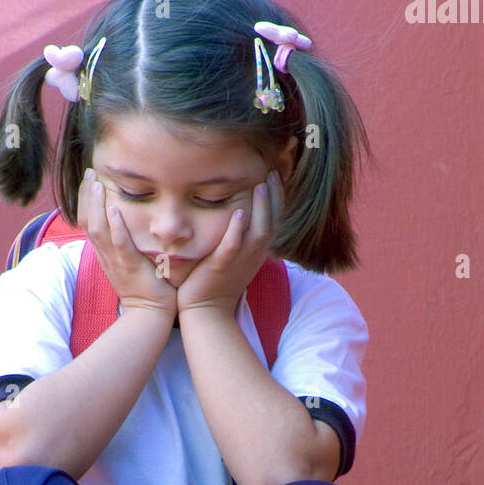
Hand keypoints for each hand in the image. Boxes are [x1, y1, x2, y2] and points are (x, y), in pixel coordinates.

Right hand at [78, 169, 177, 318]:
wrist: (150, 314)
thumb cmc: (145, 287)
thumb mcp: (130, 262)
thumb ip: (126, 244)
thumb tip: (127, 224)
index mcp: (105, 253)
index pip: (88, 222)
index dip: (86, 200)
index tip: (90, 180)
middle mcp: (106, 255)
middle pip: (87, 221)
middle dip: (87, 196)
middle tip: (89, 173)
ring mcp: (116, 261)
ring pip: (98, 229)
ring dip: (96, 205)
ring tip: (97, 184)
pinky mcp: (131, 267)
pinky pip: (120, 244)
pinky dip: (116, 227)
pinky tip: (114, 209)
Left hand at [176, 171, 283, 317]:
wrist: (206, 311)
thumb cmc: (216, 283)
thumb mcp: (234, 258)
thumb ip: (239, 238)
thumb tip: (239, 215)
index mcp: (257, 251)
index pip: (274, 220)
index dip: (277, 199)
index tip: (274, 177)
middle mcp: (254, 255)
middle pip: (272, 222)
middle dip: (274, 197)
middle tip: (272, 173)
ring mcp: (240, 260)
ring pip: (258, 231)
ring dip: (261, 208)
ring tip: (261, 185)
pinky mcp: (222, 266)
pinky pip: (233, 245)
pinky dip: (236, 229)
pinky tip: (237, 211)